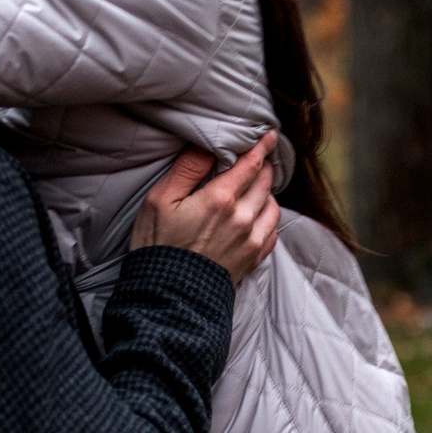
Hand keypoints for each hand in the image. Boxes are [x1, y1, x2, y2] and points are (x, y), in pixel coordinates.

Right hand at [129, 133, 280, 285]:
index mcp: (220, 198)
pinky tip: (257, 217)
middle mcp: (242, 217)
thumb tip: (206, 145)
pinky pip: (272, 231)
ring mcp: (251, 239)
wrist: (168, 296)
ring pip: (273, 205)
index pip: (250, 164)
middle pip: (264, 181)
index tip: (269, 135)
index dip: (261, 146)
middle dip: (263, 167)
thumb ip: (187, 170)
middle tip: (257, 160)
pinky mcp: (253, 258)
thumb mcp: (160, 201)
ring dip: (266, 193)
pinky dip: (268, 219)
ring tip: (255, 189)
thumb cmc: (158, 246)